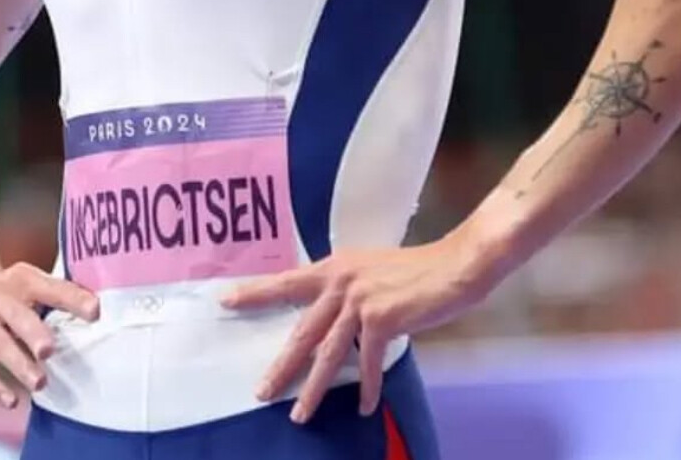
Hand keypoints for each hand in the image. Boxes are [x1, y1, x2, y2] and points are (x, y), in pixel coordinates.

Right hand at [0, 261, 99, 406]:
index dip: (73, 298)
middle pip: (17, 316)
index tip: (94, 311)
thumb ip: (57, 294)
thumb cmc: (7, 288)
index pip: (51, 288)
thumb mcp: (29, 281)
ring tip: (39, 383)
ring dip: (19, 366)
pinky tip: (11, 401)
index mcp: (23, 280)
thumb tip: (98, 310)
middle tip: (49, 350)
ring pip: (0, 345)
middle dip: (33, 333)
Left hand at [221, 235, 490, 423]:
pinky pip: (366, 363)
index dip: (256, 293)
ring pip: (327, 354)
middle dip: (281, 365)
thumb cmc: (416, 270)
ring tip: (300, 414)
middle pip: (301, 331)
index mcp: (334, 266)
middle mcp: (340, 281)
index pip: (287, 282)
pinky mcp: (380, 319)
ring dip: (313, 388)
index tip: (226, 300)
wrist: (453, 266)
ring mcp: (358, 300)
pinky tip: (363, 406)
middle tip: (262, 390)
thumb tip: (331, 318)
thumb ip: (347, 290)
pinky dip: (365, 387)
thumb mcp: (370, 271)